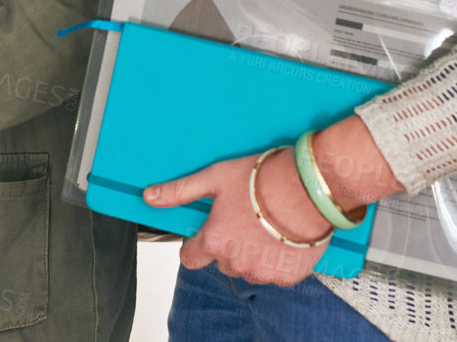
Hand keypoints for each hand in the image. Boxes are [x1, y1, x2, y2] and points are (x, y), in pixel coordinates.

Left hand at [144, 149, 332, 284]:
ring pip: (248, 270)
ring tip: (266, 226)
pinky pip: (275, 274)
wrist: (307, 188)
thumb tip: (150, 196)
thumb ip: (180, 192)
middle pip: (222, 262)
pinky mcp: (287, 277)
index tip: (207, 233)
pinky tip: (283, 237)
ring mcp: (262, 273)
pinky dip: (277, 260)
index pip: (190, 258)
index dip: (196, 245)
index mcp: (214, 242)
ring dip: (253, 255)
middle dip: (228, 245)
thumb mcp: (214, 178)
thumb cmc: (260, 179)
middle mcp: (235, 263)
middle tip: (244, 218)